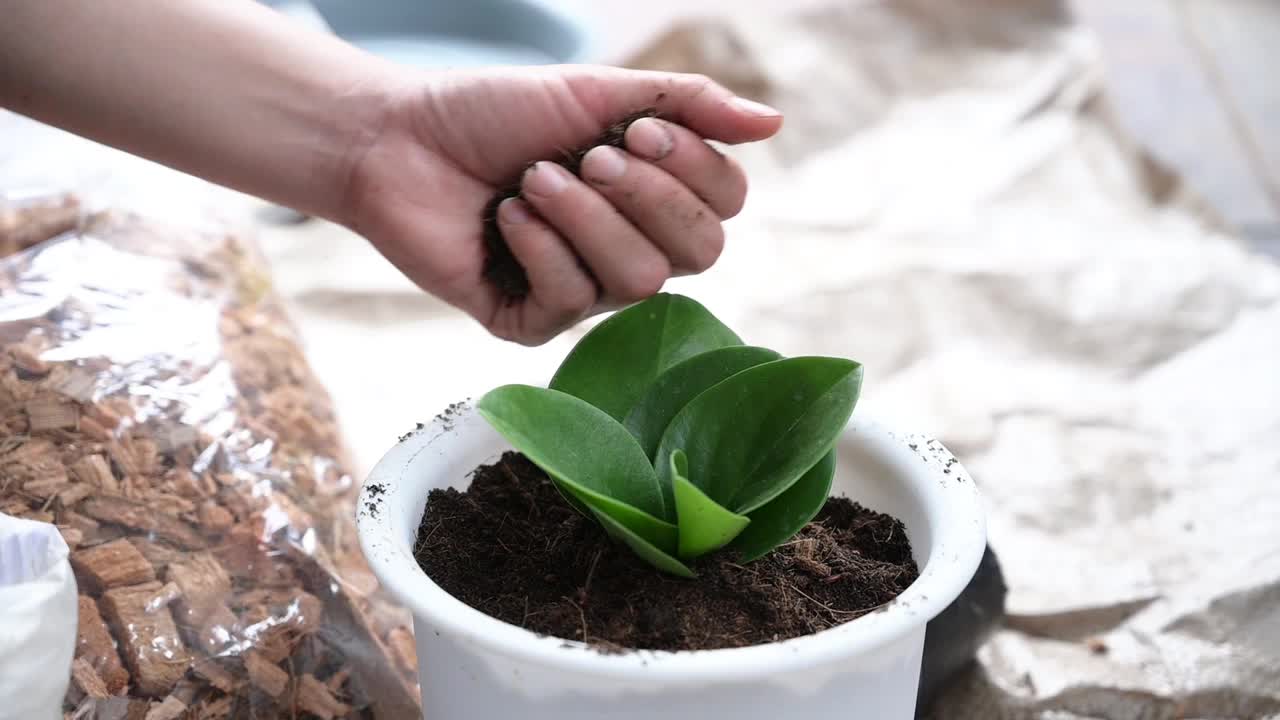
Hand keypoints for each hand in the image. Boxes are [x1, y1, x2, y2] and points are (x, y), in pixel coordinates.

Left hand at [341, 65, 782, 344]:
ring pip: (639, 281)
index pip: (725, 206)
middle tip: (588, 156)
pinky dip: (539, 246)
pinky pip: (571, 300)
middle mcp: (628, 248)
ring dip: (585, 218)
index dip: (693, 170)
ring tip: (532, 180)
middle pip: (698, 253)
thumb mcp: (596, 93)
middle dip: (645, 196)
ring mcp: (583, 290)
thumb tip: (775, 124)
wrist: (398, 138)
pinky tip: (506, 218)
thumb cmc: (494, 112)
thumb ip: (686, 105)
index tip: (637, 130)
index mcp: (652, 196)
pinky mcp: (531, 320)